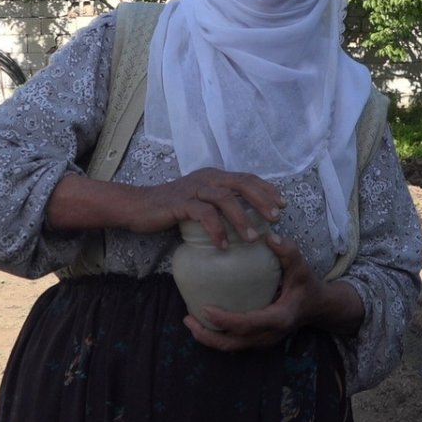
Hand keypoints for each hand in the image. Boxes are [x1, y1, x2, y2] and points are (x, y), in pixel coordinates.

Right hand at [127, 168, 285, 246]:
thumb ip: (220, 204)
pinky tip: (223, 246)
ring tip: (252, 238)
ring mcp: (194, 189)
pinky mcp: (181, 203)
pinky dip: (217, 230)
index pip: (247, 178)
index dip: (267, 190)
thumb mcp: (201, 201)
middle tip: (275, 218)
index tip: (282, 205)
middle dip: (262, 201)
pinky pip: (204, 215)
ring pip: (225, 199)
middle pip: (242, 184)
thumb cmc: (172, 207)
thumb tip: (246, 217)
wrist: (138, 206)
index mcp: (215, 176)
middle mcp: (207, 178)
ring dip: (242, 219)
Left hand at [183, 232, 358, 350]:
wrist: (318, 306)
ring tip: (189, 321)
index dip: (225, 320)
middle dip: (208, 335)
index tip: (205, 309)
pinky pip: (235, 342)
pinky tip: (205, 321)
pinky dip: (218, 335)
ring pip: (232, 347)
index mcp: (279, 318)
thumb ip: (288, 252)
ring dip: (209, 337)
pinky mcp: (259, 339)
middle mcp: (269, 335)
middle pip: (233, 343)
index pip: (247, 324)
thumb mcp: (301, 267)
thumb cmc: (307, 285)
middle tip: (187, 319)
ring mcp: (264, 340)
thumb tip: (268, 236)